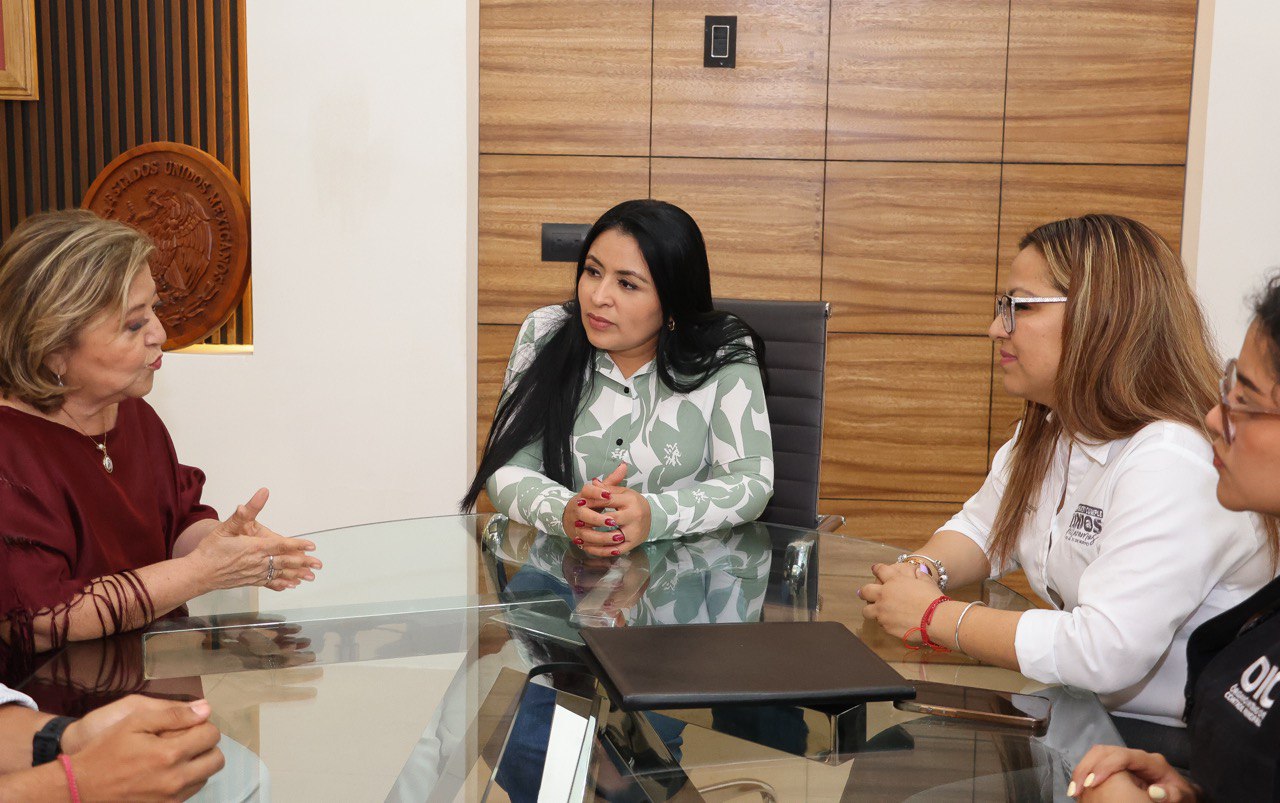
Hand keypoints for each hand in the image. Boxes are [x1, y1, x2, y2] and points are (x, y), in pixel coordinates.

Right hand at [67, 698, 224, 801]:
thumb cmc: (105, 751)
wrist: (80, 787)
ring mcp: (171, 798)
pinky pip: (189, 792)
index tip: (190, 725)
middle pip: (216, 760)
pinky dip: (186, 780)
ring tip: (176, 757)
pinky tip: (167, 772)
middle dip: (206, 746)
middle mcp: (176, 779)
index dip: (203, 726)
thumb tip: (205, 709)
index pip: (211, 736)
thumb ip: (173, 714)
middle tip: (188, 741)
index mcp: (170, 754)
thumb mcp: (134, 722)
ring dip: (197, 764)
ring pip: (205, 777)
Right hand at [187, 488, 322, 591]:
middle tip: (318, 564)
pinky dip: (281, 583)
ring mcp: (254, 574)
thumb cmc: (211, 549)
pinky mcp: (249, 581)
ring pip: (279, 573)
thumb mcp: (227, 526)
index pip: (281, 545)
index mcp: (254, 548)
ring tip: (310, 577)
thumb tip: (261, 493)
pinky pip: (269, 583)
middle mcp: (257, 562)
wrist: (198, 573)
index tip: (312, 546)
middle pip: (285, 562)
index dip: (298, 545)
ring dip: (296, 575)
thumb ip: (245, 512)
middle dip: (303, 563)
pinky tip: (290, 586)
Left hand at [564, 463, 651, 556]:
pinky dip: (600, 551)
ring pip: (611, 537)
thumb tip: (594, 482)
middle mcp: (634, 516)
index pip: (608, 500)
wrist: (653, 517)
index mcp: (631, 500)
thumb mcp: (623, 492)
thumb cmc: (633, 503)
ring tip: (579, 536)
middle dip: (592, 520)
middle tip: (577, 521)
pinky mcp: (632, 543)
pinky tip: (588, 548)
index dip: (592, 501)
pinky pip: (614, 550)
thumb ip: (608, 487)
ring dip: (593, 538)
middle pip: (609, 519)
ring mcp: (634, 531)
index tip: (579, 503)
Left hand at [859, 563, 949, 641]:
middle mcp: (884, 595)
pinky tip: (890, 622)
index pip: (880, 570)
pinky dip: (884, 622)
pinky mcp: (886, 626)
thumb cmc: (933, 598)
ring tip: (873, 611)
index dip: (877, 569)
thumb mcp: (926, 581)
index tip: (875, 569)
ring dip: (870, 609)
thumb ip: (919, 575)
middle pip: (865, 591)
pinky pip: (880, 623)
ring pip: (867, 611)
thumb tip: (918, 571)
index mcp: (894, 581)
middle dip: (864, 592)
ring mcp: (883, 611)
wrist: (935, 619)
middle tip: (864, 593)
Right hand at [1070, 746, 1197, 800]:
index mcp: (1149, 761)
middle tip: (1076, 789)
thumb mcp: (1182, 797)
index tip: (1093, 784)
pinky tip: (1080, 789)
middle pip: (1104, 751)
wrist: (1182, 794)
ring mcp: (1125, 759)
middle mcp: (1134, 756)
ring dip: (1082, 770)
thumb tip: (1154, 792)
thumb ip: (1172, 794)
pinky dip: (1086, 774)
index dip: (1105, 767)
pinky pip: (1097, 763)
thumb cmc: (1183, 796)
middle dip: (1087, 767)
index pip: (1122, 756)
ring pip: (1097, 755)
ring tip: (1074, 790)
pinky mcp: (1118, 766)